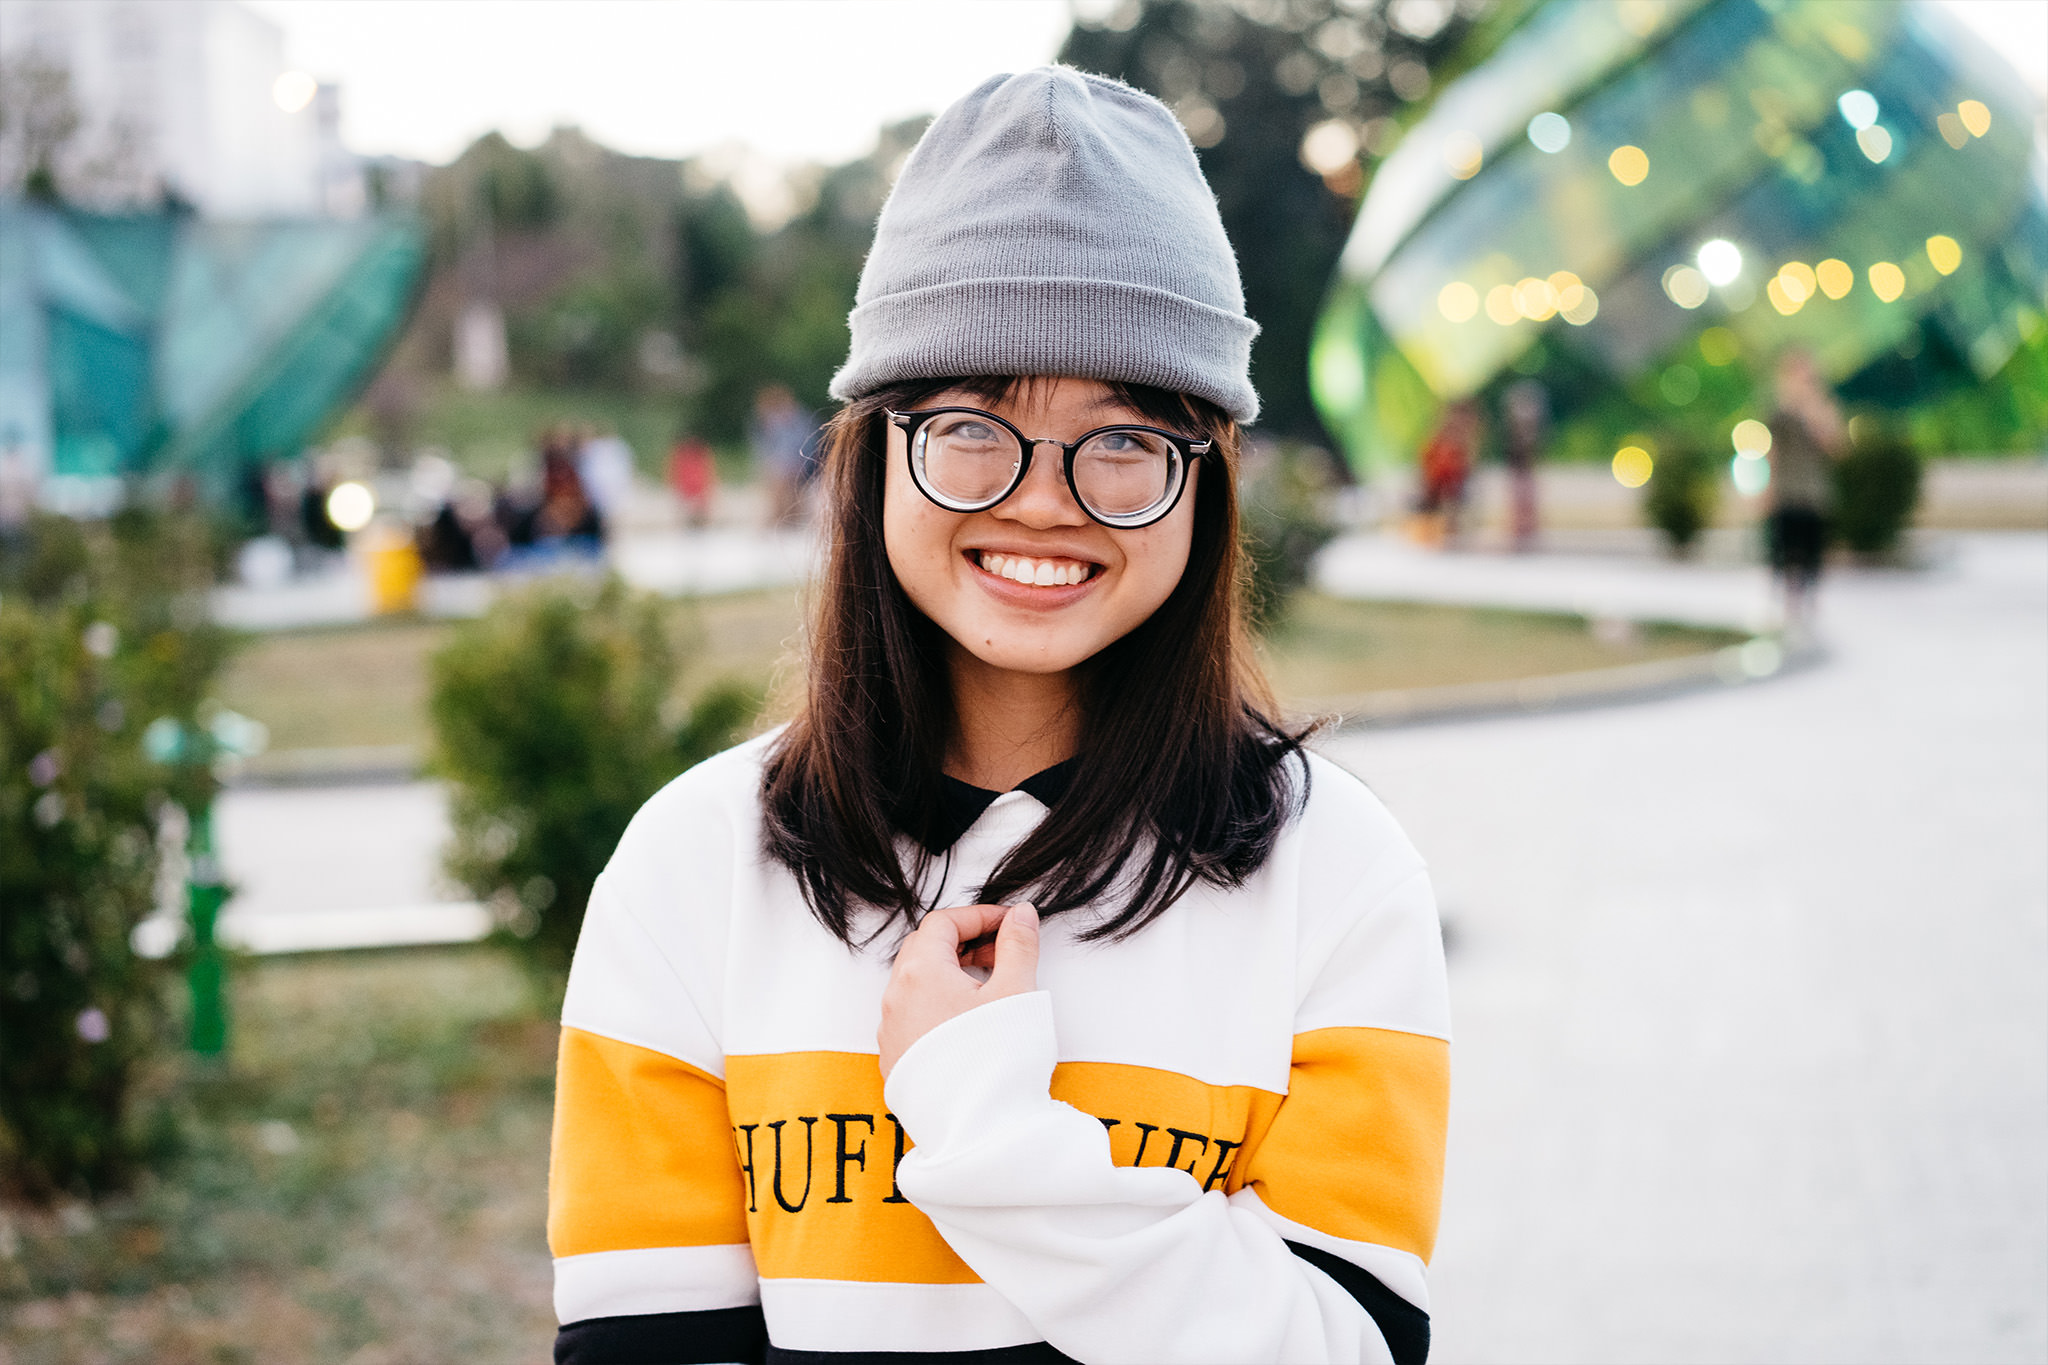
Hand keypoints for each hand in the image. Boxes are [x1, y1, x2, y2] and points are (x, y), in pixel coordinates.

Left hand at [878, 901, 1038, 1078]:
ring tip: (989, 989)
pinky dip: (936, 1005)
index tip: (1009, 923)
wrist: (978, 1131)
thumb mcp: (1017, 990)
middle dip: (963, 942)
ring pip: (915, 984)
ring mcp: (891, 1032)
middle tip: (1000, 951)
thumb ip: (1019, 945)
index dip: (978, 916)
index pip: (943, 923)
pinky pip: (910, 1017)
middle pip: (923, 949)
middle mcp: (896, 998)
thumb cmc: (997, 1060)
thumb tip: (1021, 916)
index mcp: (921, 972)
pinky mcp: (895, 1061)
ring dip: (949, 974)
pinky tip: (968, 1023)